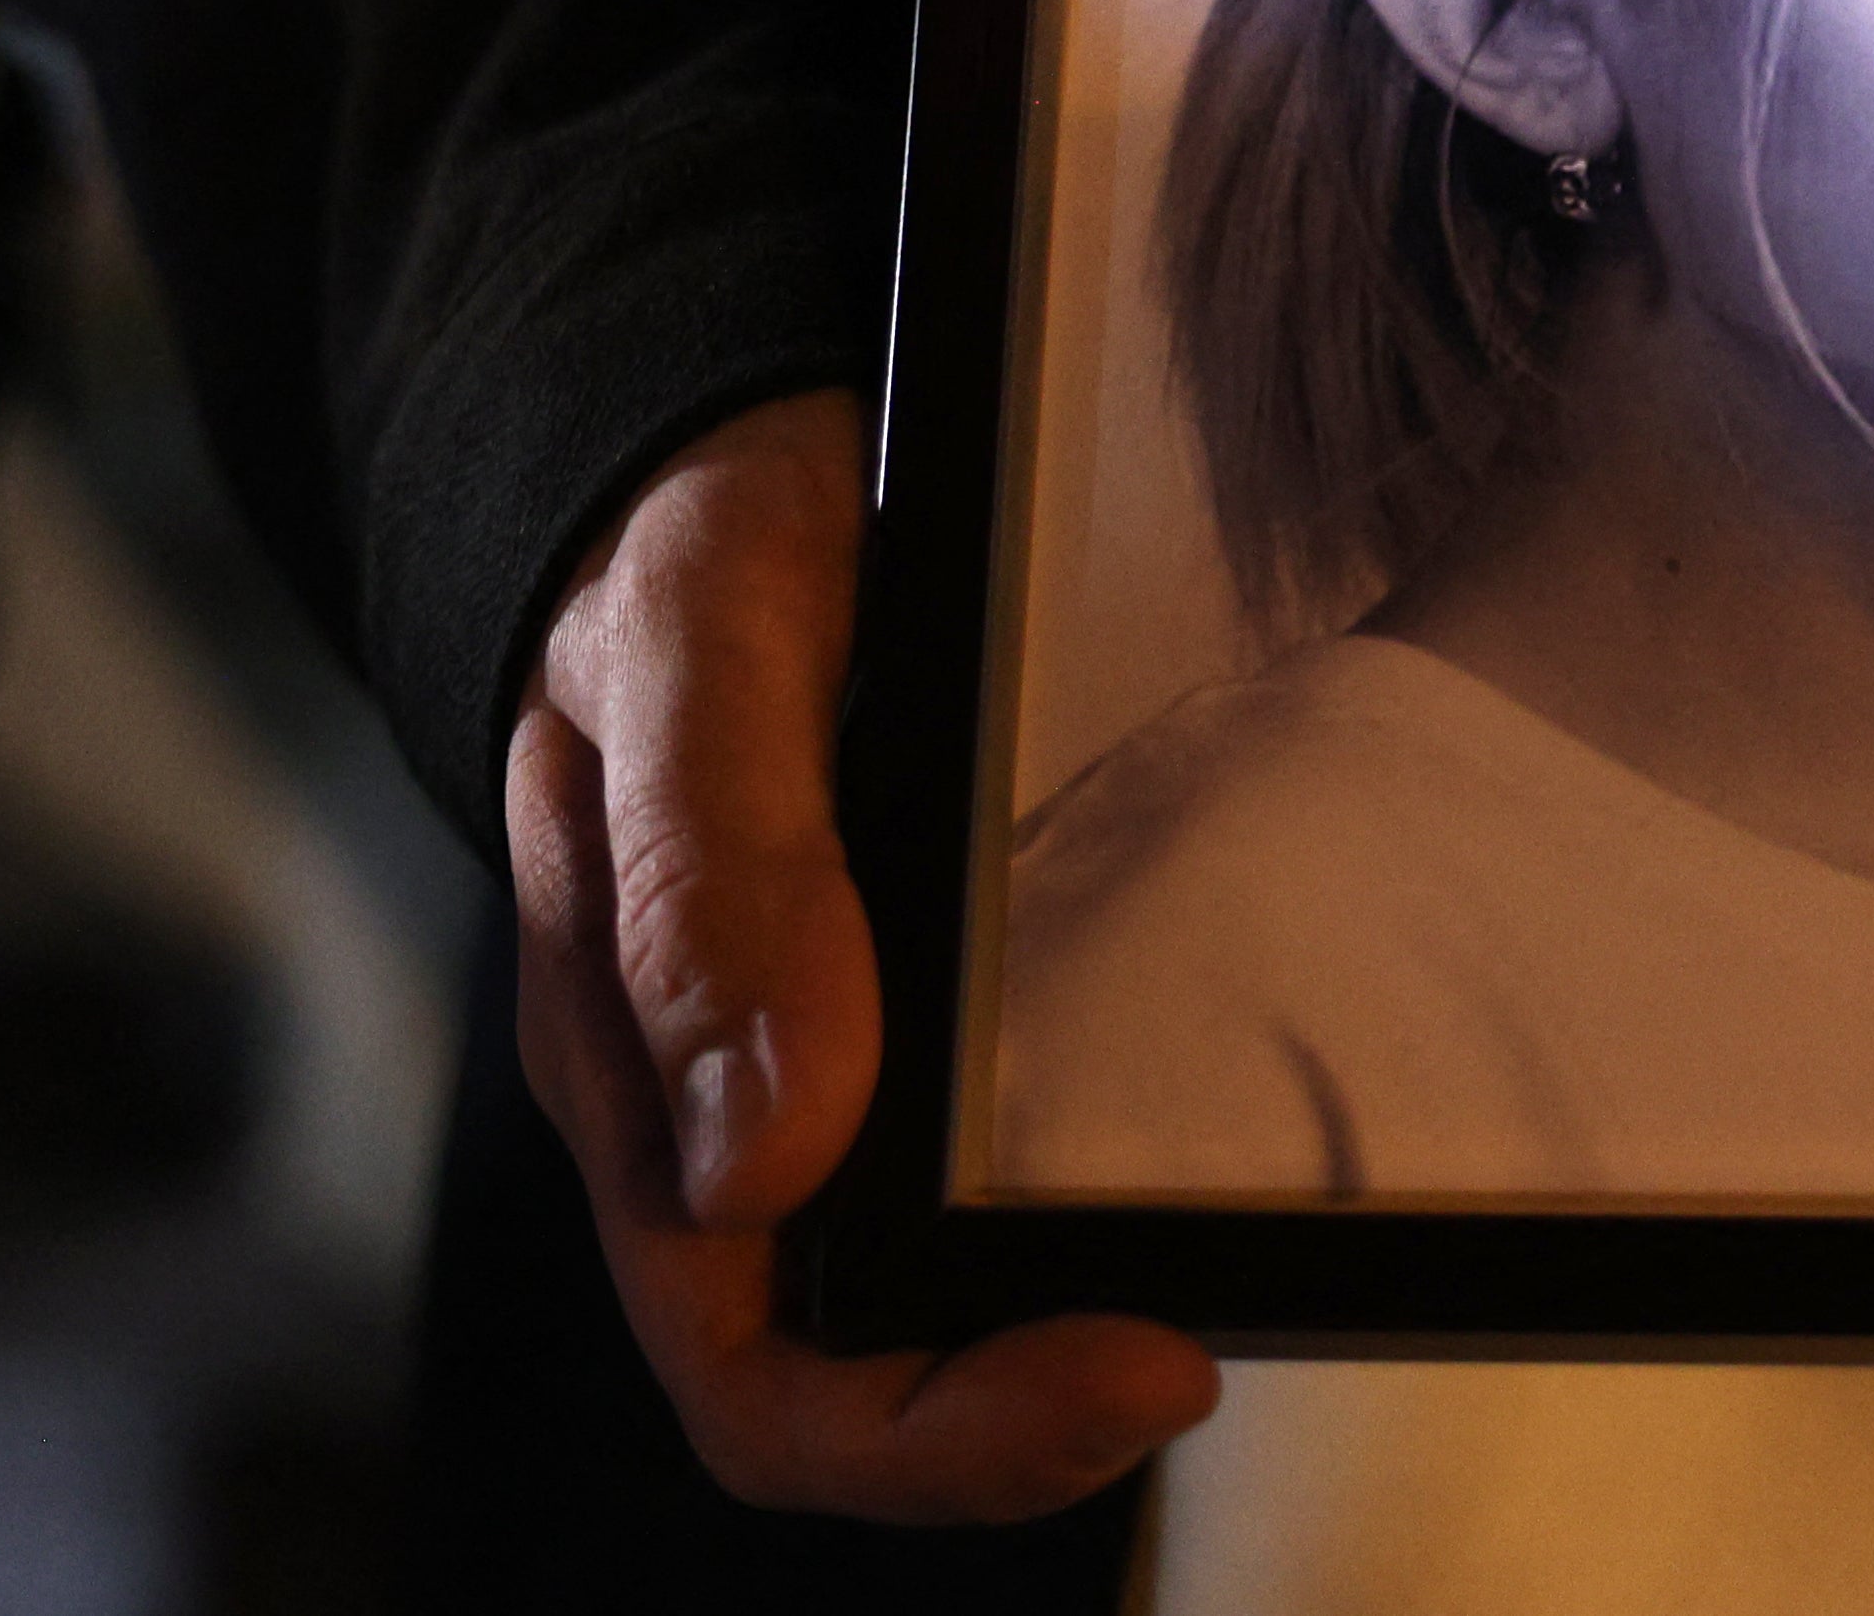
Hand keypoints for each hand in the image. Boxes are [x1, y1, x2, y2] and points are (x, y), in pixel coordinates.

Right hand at [506, 389, 1218, 1519]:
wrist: (708, 443)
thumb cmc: (683, 536)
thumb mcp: (697, 647)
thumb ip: (712, 873)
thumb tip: (765, 1150)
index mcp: (641, 1074)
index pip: (756, 1372)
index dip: (934, 1430)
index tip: (1132, 1363)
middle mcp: (729, 1101)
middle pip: (863, 1363)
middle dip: (1030, 1406)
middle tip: (1202, 1344)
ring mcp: (825, 1053)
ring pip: (936, 1275)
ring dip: (1074, 1305)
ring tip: (1231, 1259)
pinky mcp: (914, 987)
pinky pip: (992, 1145)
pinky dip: (1097, 1185)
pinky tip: (1213, 1130)